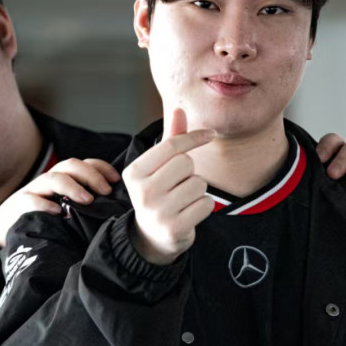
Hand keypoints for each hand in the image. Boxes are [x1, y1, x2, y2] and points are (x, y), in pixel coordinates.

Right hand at [0, 158, 119, 247]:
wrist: (6, 228)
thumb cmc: (44, 219)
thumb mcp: (66, 208)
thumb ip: (84, 204)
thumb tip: (115, 209)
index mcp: (63, 178)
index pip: (84, 163)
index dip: (101, 168)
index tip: (116, 181)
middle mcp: (49, 180)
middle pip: (70, 166)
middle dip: (90, 175)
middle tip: (105, 192)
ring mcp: (33, 191)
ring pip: (52, 178)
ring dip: (72, 187)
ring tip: (86, 200)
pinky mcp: (19, 206)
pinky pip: (31, 200)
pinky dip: (44, 204)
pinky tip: (57, 212)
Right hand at [123, 108, 215, 264]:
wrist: (152, 237)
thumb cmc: (158, 193)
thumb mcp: (158, 167)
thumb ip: (171, 138)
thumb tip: (178, 108)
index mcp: (134, 172)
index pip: (171, 145)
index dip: (194, 137)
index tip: (211, 134)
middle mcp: (142, 192)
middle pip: (186, 163)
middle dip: (190, 171)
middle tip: (179, 184)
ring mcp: (157, 212)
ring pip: (199, 184)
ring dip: (198, 190)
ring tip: (183, 200)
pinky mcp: (175, 228)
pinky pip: (207, 204)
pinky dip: (204, 207)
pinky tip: (189, 213)